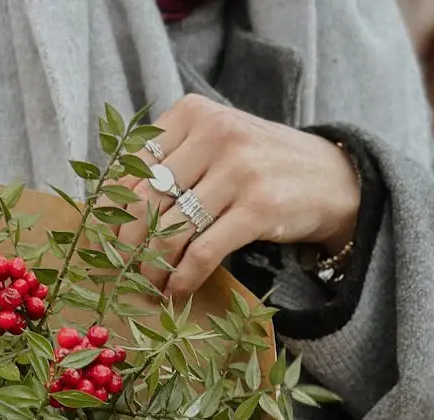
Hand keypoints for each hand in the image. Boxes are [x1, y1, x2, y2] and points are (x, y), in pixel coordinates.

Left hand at [118, 95, 360, 297]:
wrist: (333, 178)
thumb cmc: (261, 167)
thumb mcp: (215, 147)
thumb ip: (170, 165)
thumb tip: (109, 213)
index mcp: (194, 113)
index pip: (131, 167)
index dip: (109, 212)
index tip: (101, 244)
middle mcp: (215, 134)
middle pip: (145, 201)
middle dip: (125, 247)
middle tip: (121, 274)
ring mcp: (239, 169)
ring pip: (169, 230)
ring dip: (151, 269)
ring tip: (148, 288)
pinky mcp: (259, 207)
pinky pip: (203, 252)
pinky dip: (183, 278)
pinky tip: (177, 291)